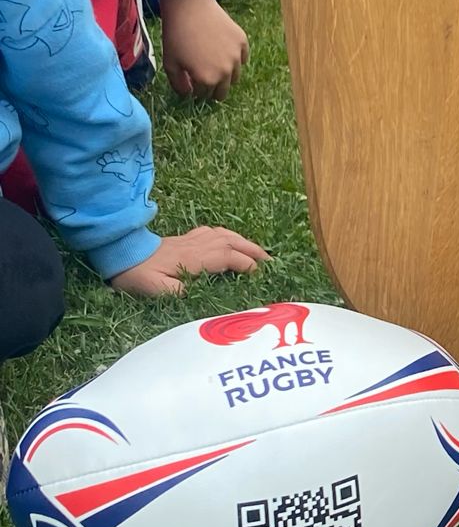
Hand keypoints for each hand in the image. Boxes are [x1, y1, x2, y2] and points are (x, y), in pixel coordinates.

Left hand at [111, 228, 269, 295]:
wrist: (120, 255)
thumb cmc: (137, 276)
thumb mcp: (156, 290)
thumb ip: (179, 293)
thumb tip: (199, 295)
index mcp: (194, 258)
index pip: (228, 257)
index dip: (246, 264)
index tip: (260, 275)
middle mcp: (196, 245)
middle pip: (232, 242)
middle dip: (253, 250)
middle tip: (271, 261)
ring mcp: (191, 240)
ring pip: (225, 234)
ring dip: (244, 241)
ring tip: (258, 251)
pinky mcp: (185, 239)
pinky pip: (213, 232)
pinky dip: (227, 235)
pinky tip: (231, 240)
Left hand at [160, 0, 248, 100]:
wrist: (189, 7)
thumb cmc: (176, 35)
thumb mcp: (170, 64)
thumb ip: (179, 85)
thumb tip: (189, 94)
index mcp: (207, 80)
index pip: (204, 94)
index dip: (197, 89)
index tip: (192, 81)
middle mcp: (225, 72)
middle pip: (222, 91)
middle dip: (213, 88)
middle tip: (205, 78)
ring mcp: (236, 57)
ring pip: (235, 76)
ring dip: (225, 75)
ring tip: (214, 64)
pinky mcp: (242, 42)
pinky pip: (243, 58)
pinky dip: (235, 59)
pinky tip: (225, 52)